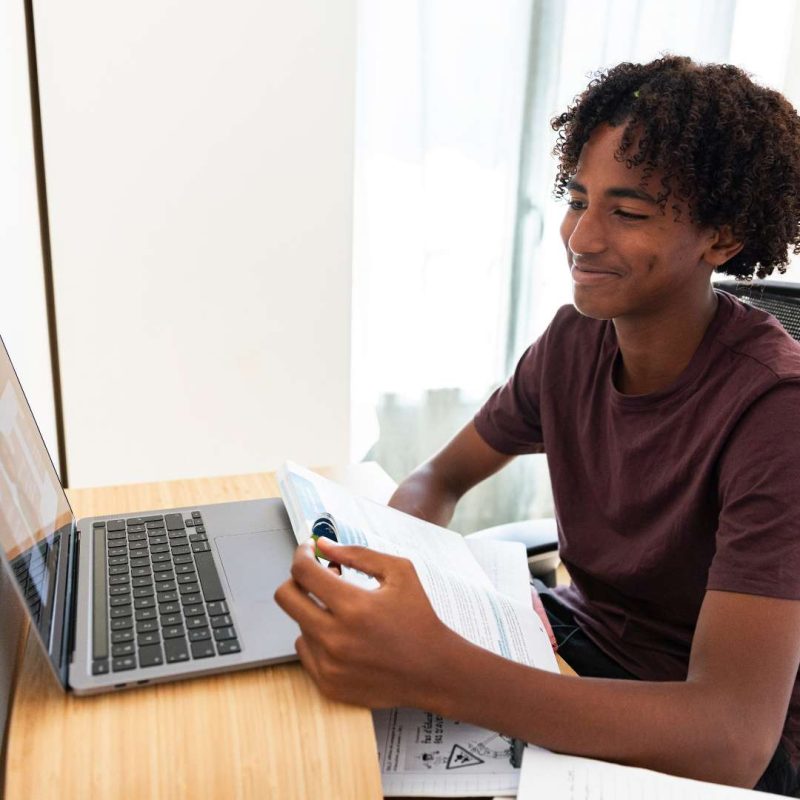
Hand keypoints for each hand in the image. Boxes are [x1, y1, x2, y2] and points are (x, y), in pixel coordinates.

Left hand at [274, 536, 458, 708]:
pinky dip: (317, 638)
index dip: (302, 554)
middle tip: (315, 577)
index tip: (309, 550)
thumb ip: (358, 554)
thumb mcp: (399, 572)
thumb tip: (324, 545)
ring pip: (298, 624)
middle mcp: (336, 637)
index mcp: (353, 606)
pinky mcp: (328, 684)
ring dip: (313, 611)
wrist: (434, 670)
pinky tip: (342, 634)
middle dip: (297, 580)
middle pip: (286, 597)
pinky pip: (304, 651)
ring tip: (342, 610)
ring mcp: (329, 664)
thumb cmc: (419, 618)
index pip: (303, 571)